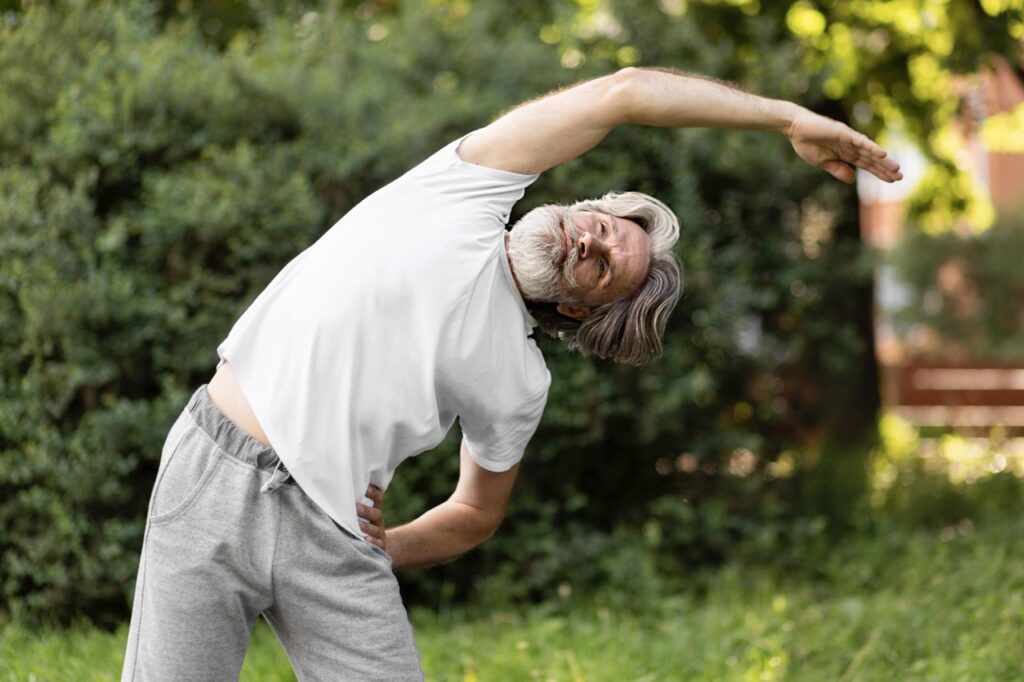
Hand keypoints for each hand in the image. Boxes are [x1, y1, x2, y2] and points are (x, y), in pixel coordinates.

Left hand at [357, 485, 386, 550]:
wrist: (372, 542)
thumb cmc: (358, 523)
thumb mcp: (358, 512)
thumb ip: (351, 504)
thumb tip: (330, 491)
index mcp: (374, 509)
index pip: (378, 498)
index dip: (373, 493)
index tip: (366, 488)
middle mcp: (378, 520)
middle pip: (376, 514)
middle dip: (366, 511)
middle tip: (356, 507)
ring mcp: (379, 533)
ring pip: (376, 529)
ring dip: (367, 527)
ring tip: (359, 525)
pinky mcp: (380, 545)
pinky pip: (379, 544)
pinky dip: (373, 542)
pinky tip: (367, 540)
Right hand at [787, 109, 901, 183]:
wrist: (795, 129)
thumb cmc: (806, 144)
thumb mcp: (823, 162)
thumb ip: (838, 170)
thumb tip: (852, 180)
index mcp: (845, 155)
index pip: (866, 165)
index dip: (879, 172)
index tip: (892, 180)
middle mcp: (851, 146)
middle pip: (872, 159)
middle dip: (885, 168)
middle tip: (900, 176)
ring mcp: (849, 139)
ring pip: (870, 151)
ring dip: (883, 160)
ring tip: (896, 168)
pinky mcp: (844, 133)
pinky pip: (861, 141)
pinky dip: (871, 147)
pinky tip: (882, 154)